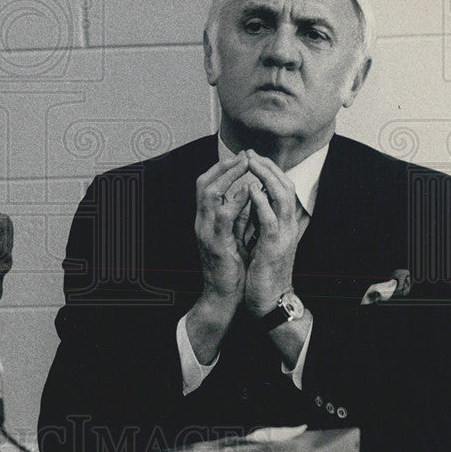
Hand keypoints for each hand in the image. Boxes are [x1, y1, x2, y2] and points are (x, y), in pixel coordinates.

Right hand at [194, 152, 258, 300]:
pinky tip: (248, 192)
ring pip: (209, 195)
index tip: (241, 157)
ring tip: (246, 166)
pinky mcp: (216, 244)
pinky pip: (224, 217)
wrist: (223, 295)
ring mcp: (206, 232)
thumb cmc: (231, 267)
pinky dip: (236, 201)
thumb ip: (238, 214)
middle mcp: (201, 222)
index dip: (221, 168)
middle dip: (223, 166)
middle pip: (202, 183)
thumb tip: (248, 191)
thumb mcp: (234, 234)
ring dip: (228, 177)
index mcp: (205, 220)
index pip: (205, 185)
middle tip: (243, 155)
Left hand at [243, 151, 298, 315]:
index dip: (270, 170)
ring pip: (282, 198)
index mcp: (286, 223)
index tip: (253, 157)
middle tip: (251, 153)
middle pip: (285, 186)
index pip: (283, 188)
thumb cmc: (265, 270)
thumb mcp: (265, 239)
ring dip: (266, 177)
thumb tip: (256, 199)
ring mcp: (284, 236)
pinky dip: (261, 203)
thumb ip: (263, 220)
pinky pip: (270, 220)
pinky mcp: (274, 247)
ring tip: (252, 162)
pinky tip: (251, 190)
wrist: (270, 300)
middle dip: (268, 167)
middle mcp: (289, 226)